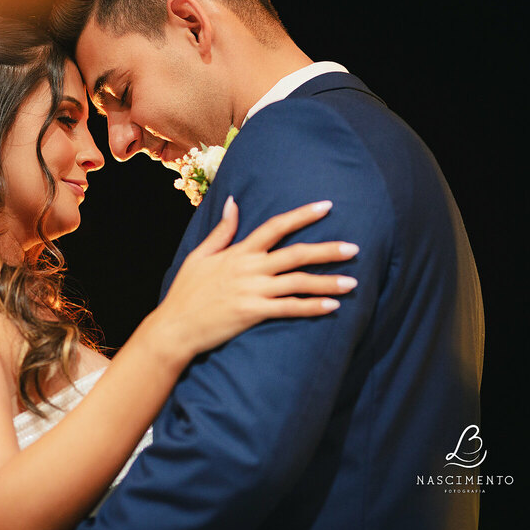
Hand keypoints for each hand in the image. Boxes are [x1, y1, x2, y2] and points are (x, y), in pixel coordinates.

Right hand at [149, 197, 359, 361]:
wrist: (174, 327)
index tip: (327, 206)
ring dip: (328, 282)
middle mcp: (249, 268)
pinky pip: (289, 308)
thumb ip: (221, 231)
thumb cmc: (185, 292)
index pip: (275, 226)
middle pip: (296, 253)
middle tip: (355, 247)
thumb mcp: (199, 256)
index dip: (302, 215)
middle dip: (327, 250)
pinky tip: (332, 307)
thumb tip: (233, 202)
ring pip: (298, 282)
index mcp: (238, 252)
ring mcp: (252, 291)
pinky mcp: (252, 313)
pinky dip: (312, 307)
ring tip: (354, 282)